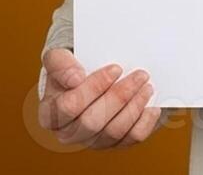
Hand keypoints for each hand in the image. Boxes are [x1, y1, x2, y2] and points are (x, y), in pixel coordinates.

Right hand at [38, 48, 160, 148]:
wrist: (87, 80)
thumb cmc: (72, 70)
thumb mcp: (59, 59)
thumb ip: (60, 63)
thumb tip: (76, 78)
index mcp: (51, 114)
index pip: (70, 106)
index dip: (94, 87)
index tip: (116, 68)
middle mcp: (69, 133)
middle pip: (93, 121)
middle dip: (120, 96)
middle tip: (140, 75)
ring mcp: (92, 141)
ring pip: (114, 130)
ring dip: (134, 106)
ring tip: (147, 86)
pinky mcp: (114, 143)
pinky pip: (131, 138)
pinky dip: (145, 122)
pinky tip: (151, 106)